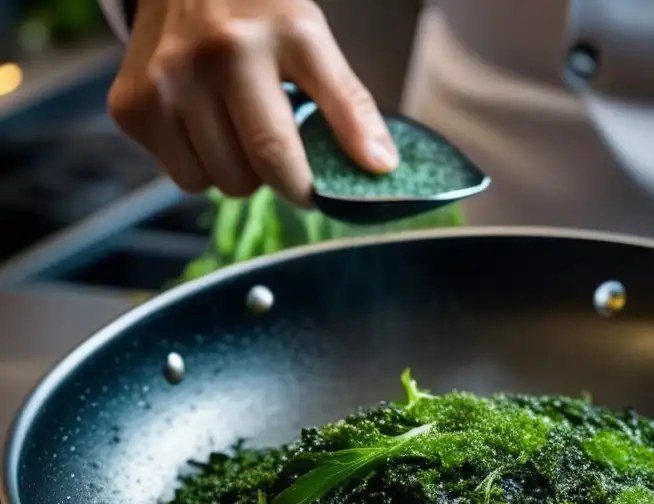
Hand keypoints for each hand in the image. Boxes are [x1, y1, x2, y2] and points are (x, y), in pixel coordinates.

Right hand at [107, 0, 398, 205]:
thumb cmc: (260, 16)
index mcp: (277, 38)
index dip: (307, 186)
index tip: (319, 195)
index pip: (289, 146)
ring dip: (236, 172)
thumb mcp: (314, 43)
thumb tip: (382, 168)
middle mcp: (213, 57)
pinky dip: (199, 162)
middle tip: (280, 148)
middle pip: (256, 173)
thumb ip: (351, 105)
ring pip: (215, 184)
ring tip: (237, 125)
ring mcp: (164, 83)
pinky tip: (203, 121)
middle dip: (277, 178)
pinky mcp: (130, 106)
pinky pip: (181, 176)